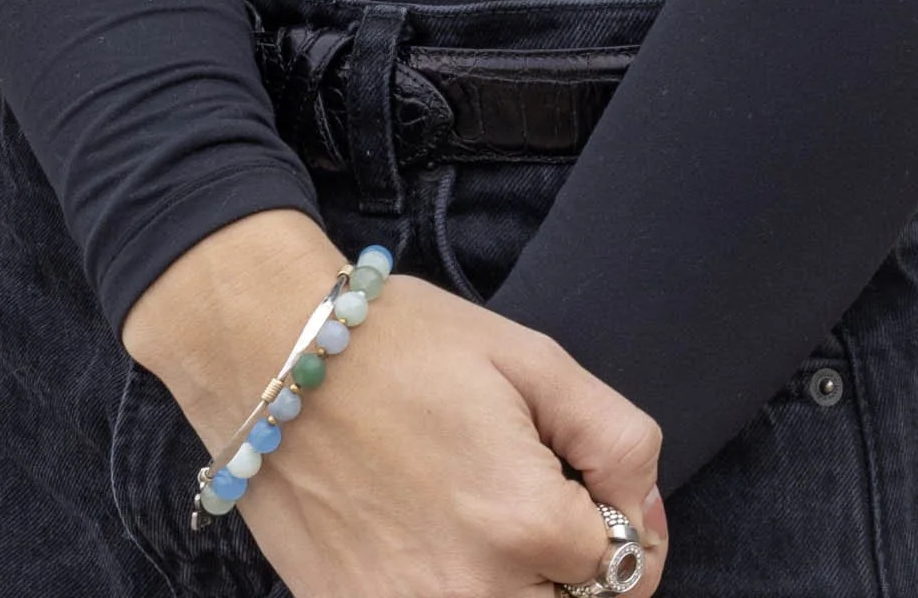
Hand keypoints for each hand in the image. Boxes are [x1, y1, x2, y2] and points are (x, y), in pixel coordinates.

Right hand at [122, 211, 666, 597]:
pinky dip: (448, 586)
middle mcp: (473, 593)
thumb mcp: (531, 359)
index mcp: (526, 523)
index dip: (611, 515)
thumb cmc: (401, 344)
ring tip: (481, 523)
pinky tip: (425, 539)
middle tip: (529, 502)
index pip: (624, 565)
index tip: (574, 478)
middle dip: (571, 567)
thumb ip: (615, 440)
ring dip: (515, 584)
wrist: (269, 354)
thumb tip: (648, 518)